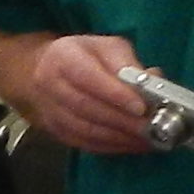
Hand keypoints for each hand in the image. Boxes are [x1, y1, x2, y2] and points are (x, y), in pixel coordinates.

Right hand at [19, 31, 173, 157]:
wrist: (41, 70)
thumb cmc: (82, 56)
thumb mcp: (105, 47)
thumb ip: (127, 62)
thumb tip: (152, 81)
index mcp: (63, 57)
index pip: (88, 77)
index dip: (114, 94)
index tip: (140, 107)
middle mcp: (50, 84)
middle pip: (86, 107)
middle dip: (122, 120)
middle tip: (151, 127)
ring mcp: (50, 111)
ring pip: (85, 129)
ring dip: (118, 137)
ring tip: (147, 139)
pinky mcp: (55, 131)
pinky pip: (84, 143)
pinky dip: (111, 146)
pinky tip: (132, 144)